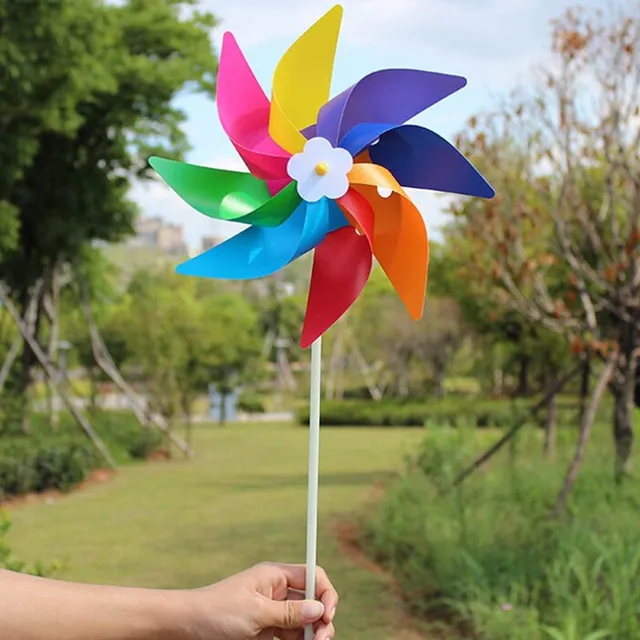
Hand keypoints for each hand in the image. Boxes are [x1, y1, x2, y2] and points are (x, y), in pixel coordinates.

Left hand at [186, 563, 337, 639]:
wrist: (187, 628)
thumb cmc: (217, 612)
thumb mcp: (256, 612)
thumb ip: (289, 613)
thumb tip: (319, 608)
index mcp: (275, 576)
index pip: (312, 576)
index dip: (325, 592)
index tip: (327, 614)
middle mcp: (277, 592)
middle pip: (312, 602)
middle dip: (321, 620)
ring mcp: (272, 612)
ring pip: (304, 622)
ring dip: (312, 635)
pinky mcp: (266, 631)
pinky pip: (291, 636)